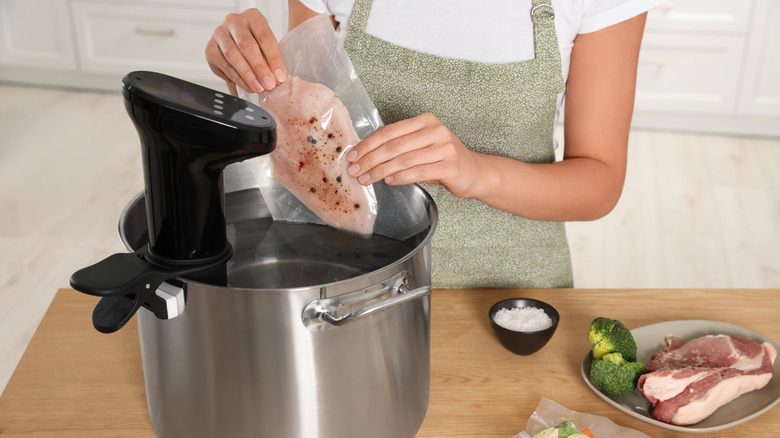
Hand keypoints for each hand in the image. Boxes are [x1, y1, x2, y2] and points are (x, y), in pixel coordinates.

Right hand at [205, 8, 286, 95]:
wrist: (238, 48)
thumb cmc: (256, 47)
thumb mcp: (267, 49)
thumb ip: (271, 61)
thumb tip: (278, 79)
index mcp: (253, 17)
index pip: (265, 37)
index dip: (274, 59)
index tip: (280, 76)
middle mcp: (234, 21)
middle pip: (247, 45)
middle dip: (259, 67)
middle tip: (269, 84)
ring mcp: (219, 33)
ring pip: (232, 55)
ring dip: (247, 75)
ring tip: (258, 88)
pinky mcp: (210, 48)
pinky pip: (223, 65)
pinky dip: (236, 78)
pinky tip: (247, 86)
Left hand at [346, 113, 481, 197]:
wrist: (474, 171)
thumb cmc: (442, 160)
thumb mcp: (421, 146)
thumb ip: (399, 147)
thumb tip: (365, 156)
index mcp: (425, 121)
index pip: (389, 132)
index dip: (368, 144)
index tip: (352, 156)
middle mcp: (435, 131)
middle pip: (393, 146)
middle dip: (370, 159)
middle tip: (355, 170)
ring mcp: (444, 148)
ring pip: (403, 160)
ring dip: (380, 171)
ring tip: (367, 179)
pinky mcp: (449, 166)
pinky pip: (418, 172)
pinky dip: (400, 178)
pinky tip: (389, 182)